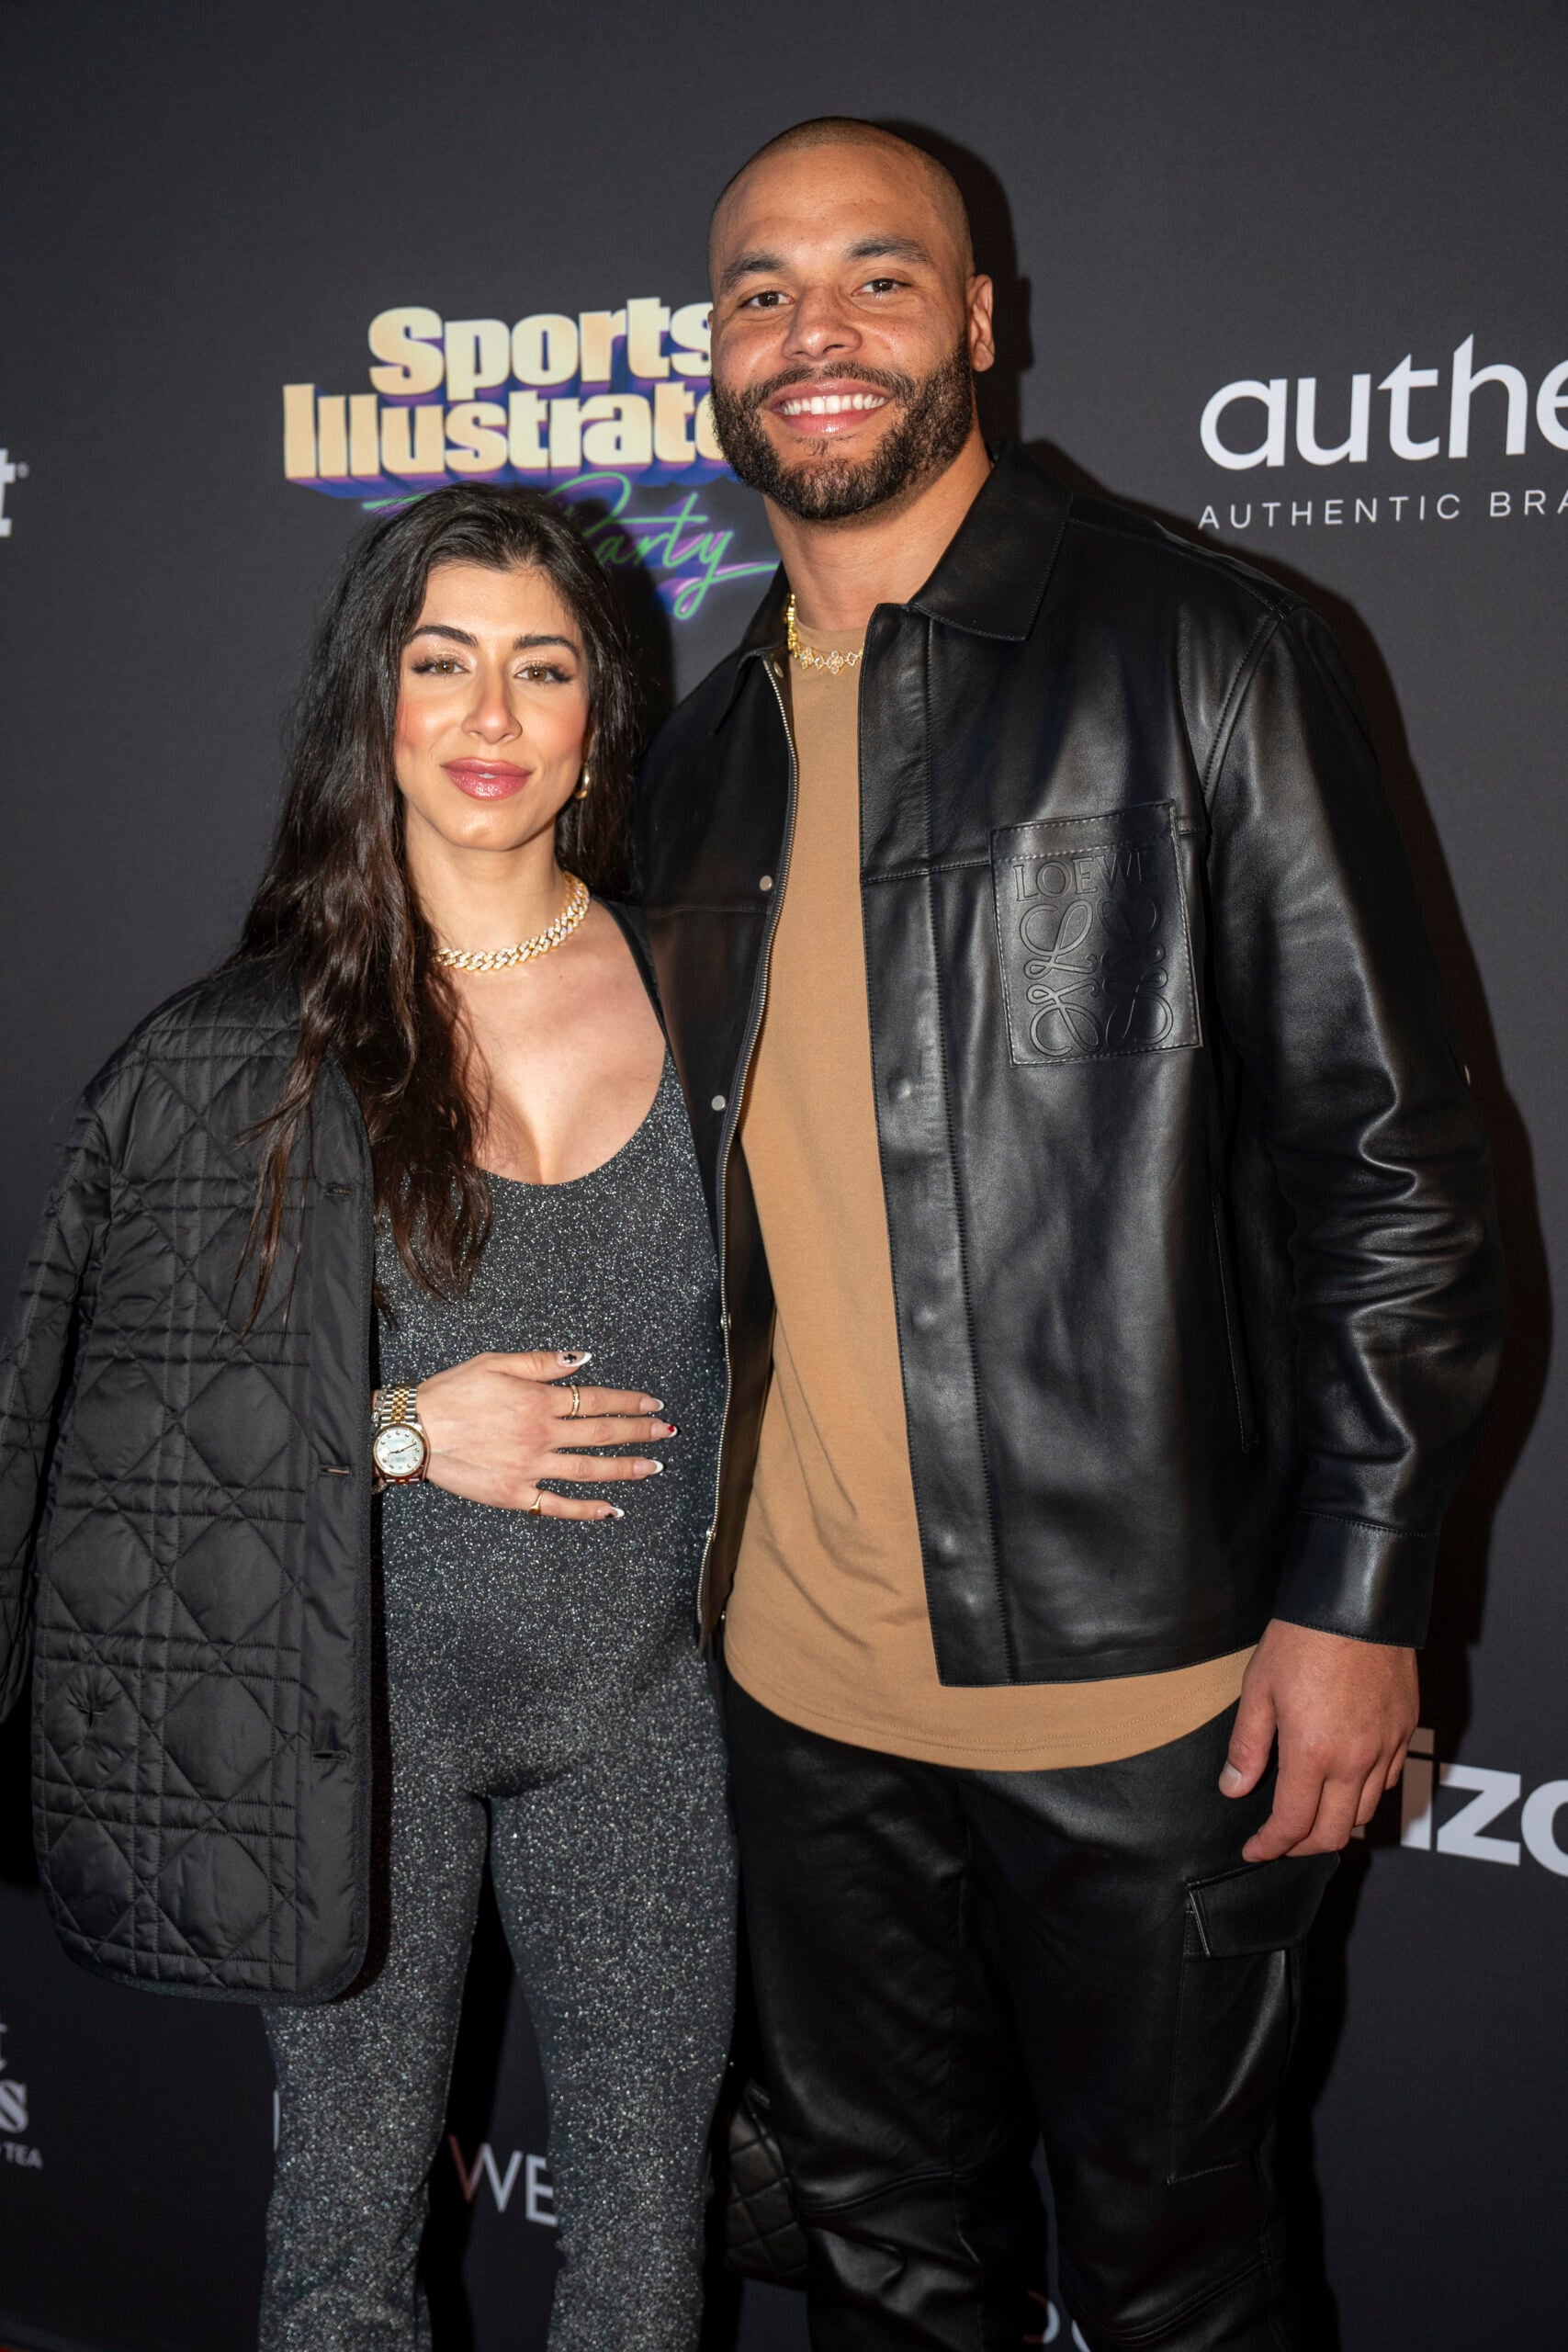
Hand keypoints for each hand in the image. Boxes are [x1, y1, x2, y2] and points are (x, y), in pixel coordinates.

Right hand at [412, 1350, 675, 1519]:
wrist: (414, 1432)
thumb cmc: (451, 1393)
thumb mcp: (495, 1362)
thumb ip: (542, 1363)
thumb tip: (582, 1359)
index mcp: (540, 1400)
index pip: (597, 1400)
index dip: (629, 1402)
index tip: (652, 1404)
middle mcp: (543, 1435)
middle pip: (602, 1433)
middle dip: (638, 1432)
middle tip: (664, 1432)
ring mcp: (532, 1468)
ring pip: (590, 1470)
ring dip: (625, 1468)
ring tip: (653, 1467)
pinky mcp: (515, 1495)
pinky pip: (558, 1506)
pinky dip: (587, 1510)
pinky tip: (611, 1510)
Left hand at [1220, 1619, 1417, 1861]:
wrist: (1358, 1602)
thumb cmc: (1302, 1639)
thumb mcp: (1258, 1689)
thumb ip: (1247, 1746)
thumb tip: (1234, 1788)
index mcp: (1313, 1754)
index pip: (1292, 1825)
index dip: (1270, 1846)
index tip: (1254, 1851)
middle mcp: (1356, 1760)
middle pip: (1334, 1833)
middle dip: (1302, 1847)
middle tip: (1280, 1842)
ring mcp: (1387, 1747)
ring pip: (1366, 1812)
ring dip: (1336, 1824)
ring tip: (1311, 1817)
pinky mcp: (1406, 1730)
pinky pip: (1389, 1781)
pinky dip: (1366, 1796)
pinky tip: (1346, 1784)